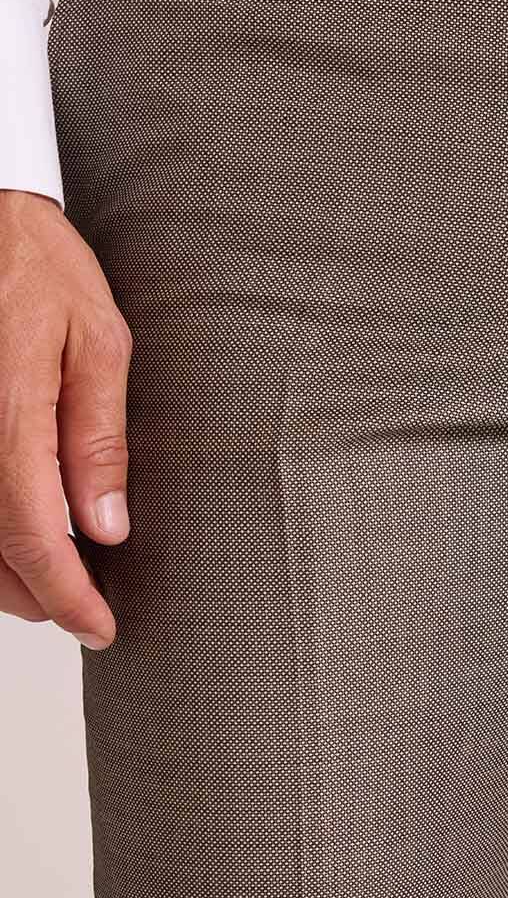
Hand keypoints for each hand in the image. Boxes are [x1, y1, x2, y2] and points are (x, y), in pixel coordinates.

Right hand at [0, 189, 130, 649]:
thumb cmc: (39, 270)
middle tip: (89, 609)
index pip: (30, 532)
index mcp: (6, 410)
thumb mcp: (97, 340)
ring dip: (3, 574)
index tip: (102, 628)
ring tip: (57, 582)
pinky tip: (17, 536)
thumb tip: (107, 528)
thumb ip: (98, 437)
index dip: (66, 593)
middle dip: (37, 595)